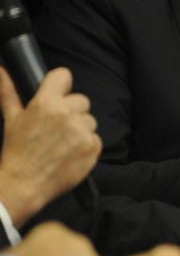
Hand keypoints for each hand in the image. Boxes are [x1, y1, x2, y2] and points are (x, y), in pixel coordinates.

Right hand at [0, 66, 100, 225]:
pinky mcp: (93, 146)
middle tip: (55, 129)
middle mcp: (66, 113)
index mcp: (45, 103)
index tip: (57, 95)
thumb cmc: (16, 151)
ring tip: (61, 144)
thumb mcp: (11, 119)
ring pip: (89, 120)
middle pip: (81, 100)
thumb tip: (1, 70)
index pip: (63, 75)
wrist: (23, 185)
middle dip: (71, 112)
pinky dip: (86, 146)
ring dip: (79, 130)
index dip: (60, 86)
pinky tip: (70, 154)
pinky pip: (95, 138)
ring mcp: (82, 130)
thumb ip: (8, 92)